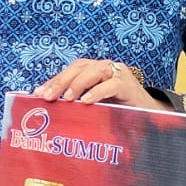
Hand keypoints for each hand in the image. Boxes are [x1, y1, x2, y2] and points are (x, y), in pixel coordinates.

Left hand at [35, 58, 166, 109]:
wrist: (148, 117)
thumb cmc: (117, 113)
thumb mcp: (93, 107)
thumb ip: (76, 105)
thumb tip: (51, 110)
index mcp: (94, 71)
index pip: (71, 70)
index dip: (54, 80)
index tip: (37, 94)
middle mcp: (106, 68)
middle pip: (79, 67)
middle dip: (61, 81)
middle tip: (47, 96)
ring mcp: (119, 74)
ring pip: (95, 71)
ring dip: (78, 84)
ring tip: (66, 99)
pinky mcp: (130, 85)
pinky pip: (113, 84)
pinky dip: (98, 91)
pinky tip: (87, 102)